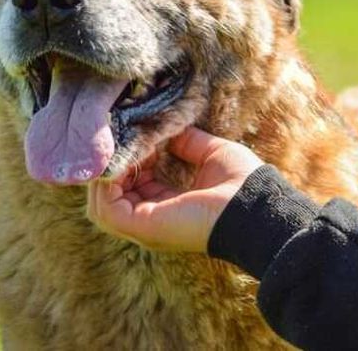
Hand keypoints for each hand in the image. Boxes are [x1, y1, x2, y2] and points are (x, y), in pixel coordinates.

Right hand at [87, 127, 263, 252]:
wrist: (254, 206)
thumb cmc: (241, 184)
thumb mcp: (211, 154)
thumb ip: (189, 143)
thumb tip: (170, 129)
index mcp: (170, 206)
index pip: (136, 186)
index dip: (134, 159)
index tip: (139, 137)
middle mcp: (153, 220)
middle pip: (114, 195)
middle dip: (115, 164)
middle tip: (124, 140)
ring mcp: (145, 226)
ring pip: (102, 203)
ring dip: (107, 173)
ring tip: (120, 148)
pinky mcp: (142, 225)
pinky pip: (105, 208)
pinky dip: (106, 184)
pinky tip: (121, 161)